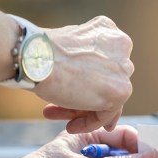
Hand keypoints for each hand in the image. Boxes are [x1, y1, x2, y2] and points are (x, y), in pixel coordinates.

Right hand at [34, 16, 133, 133]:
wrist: (34, 57)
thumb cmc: (40, 53)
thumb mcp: (68, 53)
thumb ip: (85, 64)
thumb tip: (93, 90)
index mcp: (108, 31)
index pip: (106, 66)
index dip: (89, 84)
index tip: (74, 96)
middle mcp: (122, 45)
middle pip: (108, 82)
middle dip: (88, 100)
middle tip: (66, 113)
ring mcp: (123, 68)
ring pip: (108, 100)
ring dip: (86, 113)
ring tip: (67, 123)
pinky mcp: (121, 90)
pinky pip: (106, 114)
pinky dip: (90, 123)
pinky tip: (71, 126)